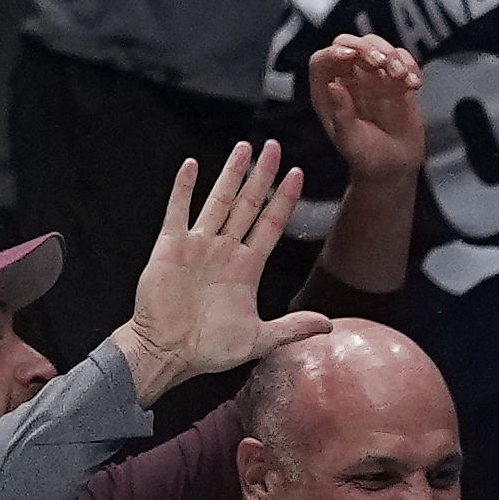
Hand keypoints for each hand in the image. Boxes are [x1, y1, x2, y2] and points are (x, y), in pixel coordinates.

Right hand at [117, 142, 328, 402]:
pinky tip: (193, 166)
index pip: (272, 224)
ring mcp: (198, 246)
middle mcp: (226, 251)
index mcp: (248, 268)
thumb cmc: (210, 348)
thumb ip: (293, 327)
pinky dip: (184, 189)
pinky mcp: (170, 247)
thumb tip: (330, 325)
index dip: (285, 199)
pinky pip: (178, 211)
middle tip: (274, 146)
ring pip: (218, 200)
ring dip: (231, 174)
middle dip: (262, 175)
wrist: (168, 352)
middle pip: (248, 204)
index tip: (297, 174)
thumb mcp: (260, 339)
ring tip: (244, 147)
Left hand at [305, 34, 426, 196]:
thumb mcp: (351, 141)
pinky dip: (411, 65)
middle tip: (382, 63)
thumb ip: (342, 115)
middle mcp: (348, 79)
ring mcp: (373, 78)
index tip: (351, 55)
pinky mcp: (397, 81)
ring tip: (402, 76)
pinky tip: (415, 84)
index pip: (324, 60)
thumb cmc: (368, 158)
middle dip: (367, 48)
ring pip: (377, 47)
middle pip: (350, 44)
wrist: (395, 168)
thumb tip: (335, 86)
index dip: (334, 53)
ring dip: (392, 55)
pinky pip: (402, 60)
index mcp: (328, 92)